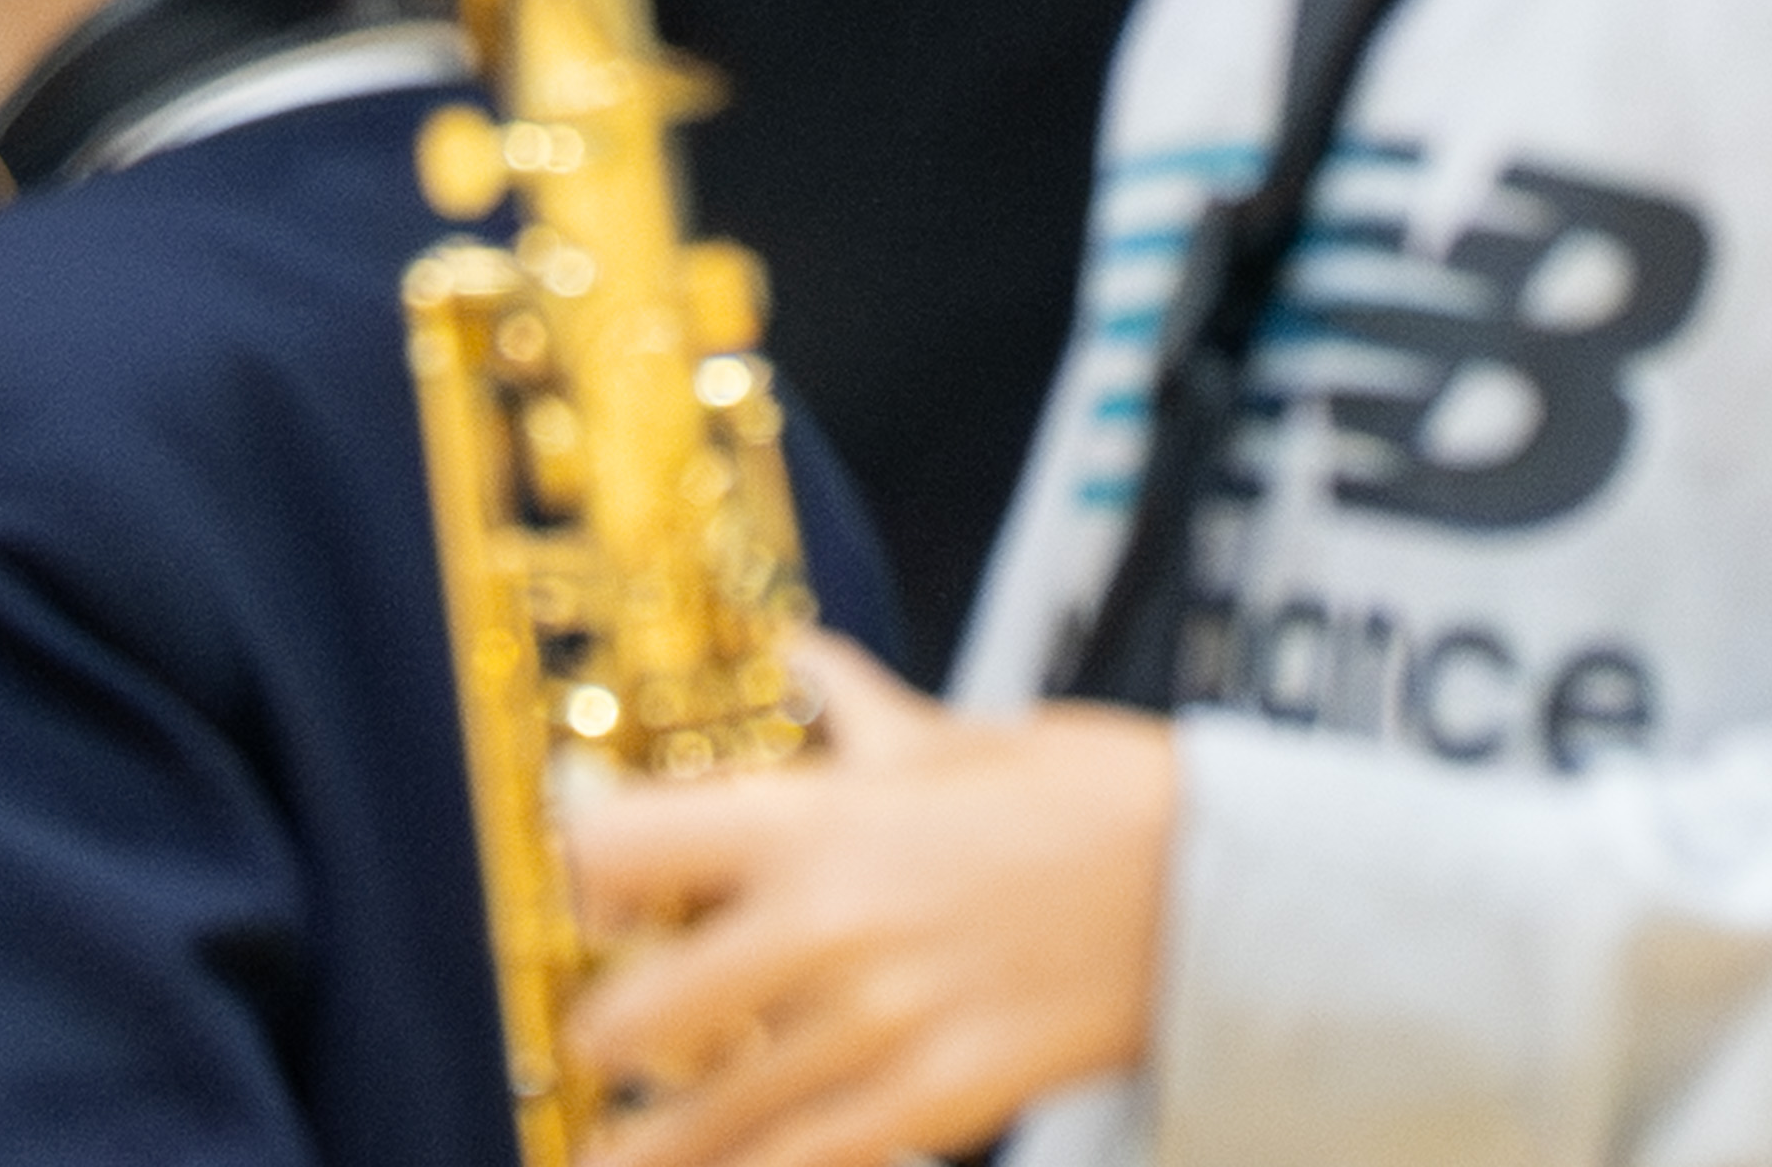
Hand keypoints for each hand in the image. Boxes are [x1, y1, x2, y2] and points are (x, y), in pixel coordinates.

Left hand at [561, 635, 1171, 1166]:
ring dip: (649, 1144)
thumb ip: (849, 709)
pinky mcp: (933, 1104)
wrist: (1199, 888)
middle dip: (602, 1042)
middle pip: (635, 1019)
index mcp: (816, 819)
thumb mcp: (948, 738)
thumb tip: (795, 656)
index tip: (572, 895)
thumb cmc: (1074, 798)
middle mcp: (824, 929)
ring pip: (707, 1122)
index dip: (577, 879)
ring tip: (612, 1150)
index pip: (624, 850)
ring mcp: (874, 1028)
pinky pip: (803, 1166)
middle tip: (600, 1046)